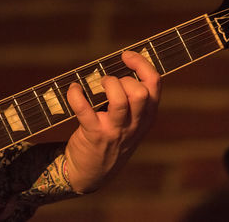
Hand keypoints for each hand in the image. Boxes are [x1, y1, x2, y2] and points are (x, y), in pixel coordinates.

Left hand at [65, 50, 160, 192]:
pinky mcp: (95, 135)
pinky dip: (76, 95)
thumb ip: (134, 101)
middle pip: (140, 93)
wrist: (94, 172)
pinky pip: (84, 109)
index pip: (155, 84)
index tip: (126, 56)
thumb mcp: (133, 123)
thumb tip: (120, 67)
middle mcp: (135, 124)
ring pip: (119, 100)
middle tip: (111, 82)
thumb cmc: (113, 139)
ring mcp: (116, 131)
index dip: (142, 64)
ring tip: (98, 86)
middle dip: (124, 79)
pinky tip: (73, 89)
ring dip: (107, 85)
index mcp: (147, 117)